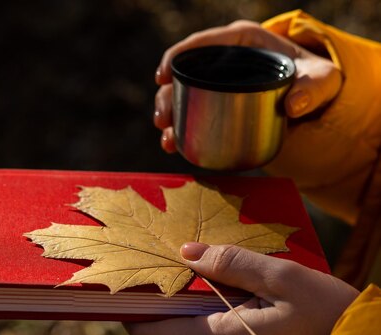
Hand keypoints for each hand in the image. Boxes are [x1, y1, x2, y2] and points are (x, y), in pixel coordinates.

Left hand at [124, 243, 358, 334]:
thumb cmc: (330, 321)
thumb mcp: (283, 279)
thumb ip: (230, 264)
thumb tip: (186, 252)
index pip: (147, 334)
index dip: (136, 310)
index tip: (138, 284)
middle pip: (178, 333)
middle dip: (189, 304)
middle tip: (208, 275)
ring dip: (216, 317)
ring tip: (246, 295)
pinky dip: (233, 333)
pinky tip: (259, 315)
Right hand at [154, 20, 341, 152]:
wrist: (314, 100)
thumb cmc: (315, 80)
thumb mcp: (322, 80)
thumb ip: (315, 88)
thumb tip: (294, 105)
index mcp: (243, 41)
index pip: (203, 42)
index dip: (175, 56)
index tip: (162, 76)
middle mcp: (224, 60)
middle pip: (184, 73)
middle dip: (165, 96)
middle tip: (163, 119)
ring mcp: (217, 84)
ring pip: (182, 95)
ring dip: (167, 114)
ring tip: (166, 136)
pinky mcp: (216, 104)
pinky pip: (191, 113)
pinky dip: (179, 129)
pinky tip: (172, 144)